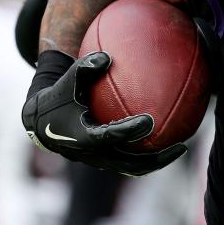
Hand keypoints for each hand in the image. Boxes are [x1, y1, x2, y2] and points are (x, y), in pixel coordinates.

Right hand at [21, 51, 185, 175]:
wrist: (42, 122)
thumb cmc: (59, 96)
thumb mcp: (67, 80)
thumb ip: (84, 68)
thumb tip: (106, 56)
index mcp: (82, 136)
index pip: (108, 137)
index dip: (128, 131)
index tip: (149, 120)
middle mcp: (93, 154)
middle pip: (129, 164)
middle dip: (156, 159)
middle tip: (181, 147)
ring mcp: (100, 161)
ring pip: (133, 168)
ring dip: (157, 161)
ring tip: (181, 148)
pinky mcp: (105, 160)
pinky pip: (131, 162)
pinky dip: (150, 154)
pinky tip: (169, 139)